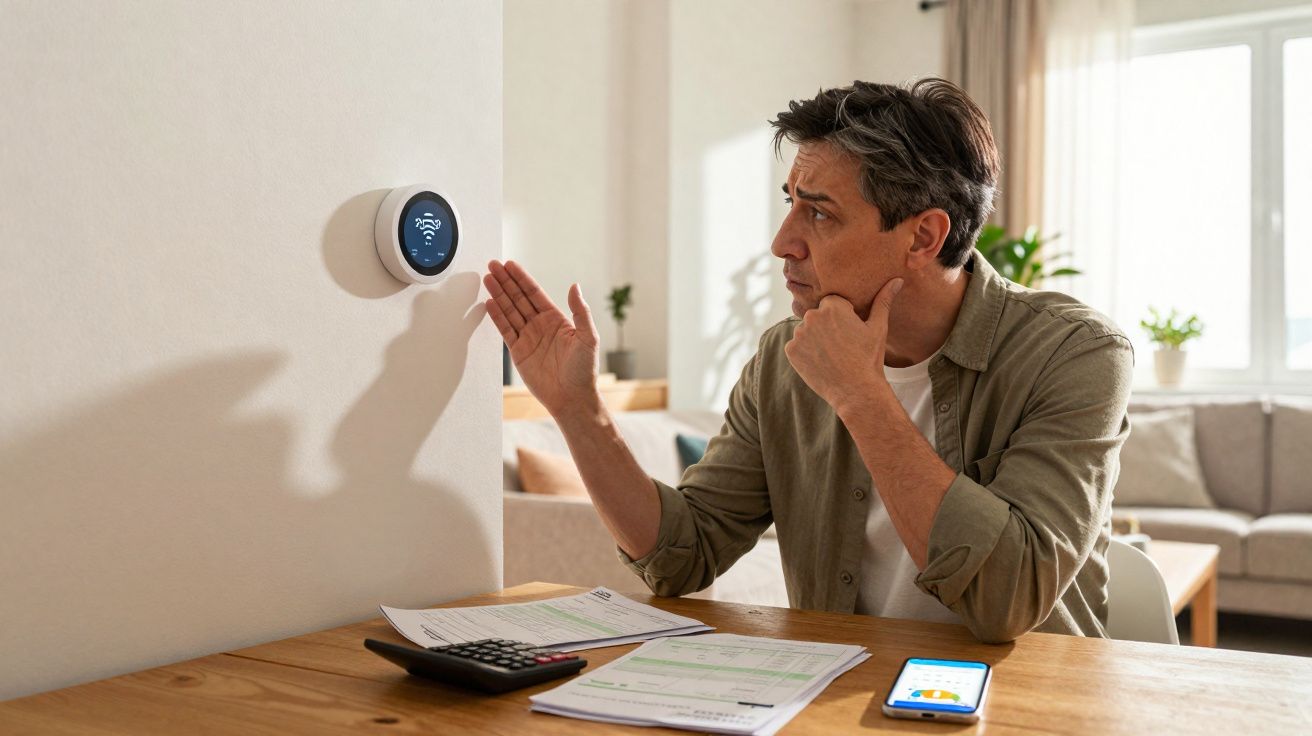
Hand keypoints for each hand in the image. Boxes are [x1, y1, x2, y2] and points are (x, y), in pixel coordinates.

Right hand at [484, 260, 600, 416]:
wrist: (572, 398)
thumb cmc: (584, 370)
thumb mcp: (588, 337)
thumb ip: (581, 311)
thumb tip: (575, 286)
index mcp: (557, 319)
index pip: (535, 293)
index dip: (522, 278)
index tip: (510, 265)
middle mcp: (540, 325)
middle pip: (519, 298)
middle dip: (506, 281)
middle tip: (492, 265)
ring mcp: (528, 338)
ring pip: (510, 311)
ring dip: (498, 295)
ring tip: (487, 279)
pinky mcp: (518, 352)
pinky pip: (505, 330)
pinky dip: (497, 317)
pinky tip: (489, 303)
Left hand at [784, 278, 903, 412]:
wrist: (856, 391)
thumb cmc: (869, 358)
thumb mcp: (878, 327)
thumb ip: (883, 300)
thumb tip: (897, 280)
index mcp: (832, 306)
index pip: (832, 303)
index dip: (842, 318)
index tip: (850, 333)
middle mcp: (812, 316)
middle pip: (818, 316)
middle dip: (827, 327)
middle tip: (842, 346)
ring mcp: (799, 334)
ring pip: (807, 331)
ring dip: (815, 339)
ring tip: (832, 355)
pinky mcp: (791, 351)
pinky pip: (797, 346)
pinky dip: (806, 353)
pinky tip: (821, 362)